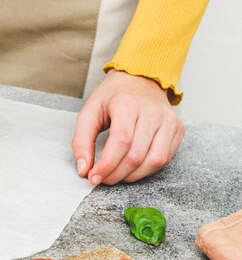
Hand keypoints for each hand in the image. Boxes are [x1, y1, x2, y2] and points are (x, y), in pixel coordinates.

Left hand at [72, 70, 184, 184]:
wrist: (139, 81)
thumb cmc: (112, 98)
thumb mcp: (88, 113)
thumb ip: (81, 141)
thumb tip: (83, 169)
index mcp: (128, 104)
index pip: (121, 142)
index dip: (107, 165)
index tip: (93, 177)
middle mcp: (153, 111)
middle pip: (136, 155)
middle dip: (116, 174)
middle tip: (103, 178)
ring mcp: (169, 120)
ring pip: (154, 161)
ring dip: (132, 176)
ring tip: (116, 175)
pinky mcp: (178, 129)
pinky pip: (165, 159)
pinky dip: (146, 170)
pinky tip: (132, 168)